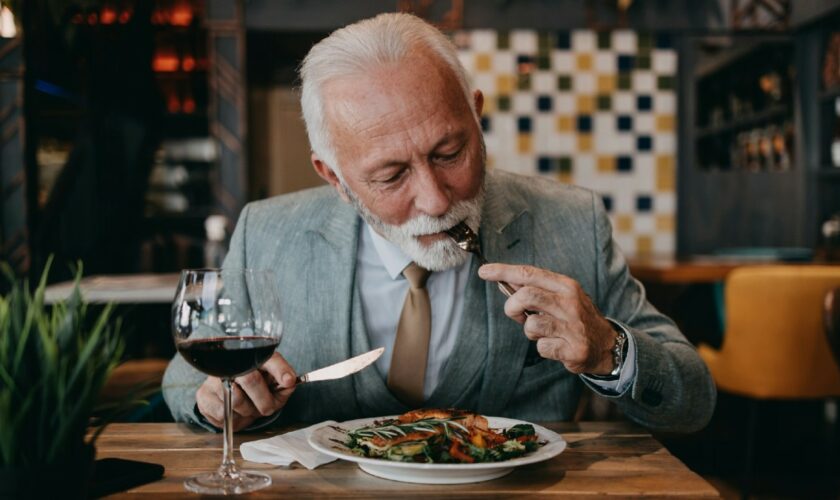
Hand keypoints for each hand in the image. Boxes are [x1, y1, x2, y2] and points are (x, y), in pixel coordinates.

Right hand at [196, 353, 296, 430]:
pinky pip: (222, 413)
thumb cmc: (256, 388)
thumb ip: (285, 384)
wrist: (226, 393)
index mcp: (253, 356)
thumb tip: (289, 382)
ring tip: (249, 408)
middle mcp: (231, 361)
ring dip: (248, 412)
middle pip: (250, 379)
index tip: (288, 381)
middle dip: (263, 401)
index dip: (280, 369)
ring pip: (236, 400)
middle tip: (266, 408)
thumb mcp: (274, 385)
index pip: (268, 358)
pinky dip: (234, 419)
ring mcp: (214, 377)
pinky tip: (236, 412)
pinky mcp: (203, 395)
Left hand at [478, 264, 616, 374]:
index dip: (503, 271)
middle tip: (516, 315)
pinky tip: (556, 345)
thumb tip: (505, 281)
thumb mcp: (561, 297)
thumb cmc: (575, 318)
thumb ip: (536, 289)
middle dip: (512, 307)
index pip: (529, 273)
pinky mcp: (573, 349)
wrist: (605, 344)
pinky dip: (543, 347)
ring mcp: (573, 326)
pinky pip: (541, 347)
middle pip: (526, 295)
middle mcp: (570, 303)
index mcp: (566, 286)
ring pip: (531, 324)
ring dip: (529, 331)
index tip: (484, 271)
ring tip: (543, 332)